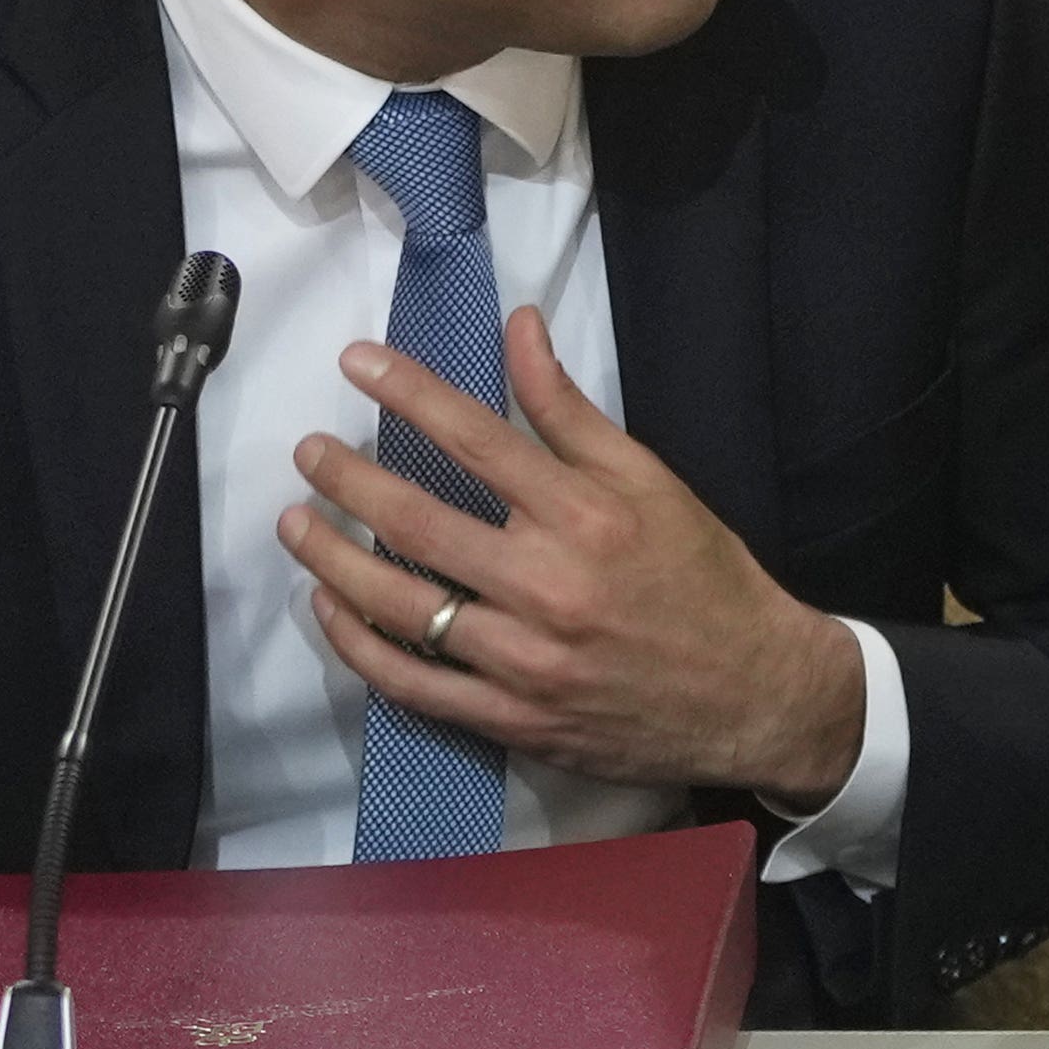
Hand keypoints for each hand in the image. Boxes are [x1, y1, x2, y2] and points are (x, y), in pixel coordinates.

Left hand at [279, 307, 866, 807]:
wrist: (751, 696)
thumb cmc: (703, 577)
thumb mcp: (651, 481)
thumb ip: (571, 410)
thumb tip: (519, 329)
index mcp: (586, 516)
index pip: (475, 439)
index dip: (407, 392)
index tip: (356, 361)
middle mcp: (548, 585)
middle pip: (418, 521)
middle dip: (348, 479)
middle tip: (308, 451)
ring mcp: (524, 660)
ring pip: (401, 607)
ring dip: (333, 561)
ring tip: (297, 525)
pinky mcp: (512, 719)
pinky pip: (415, 684)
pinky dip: (360, 647)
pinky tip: (331, 611)